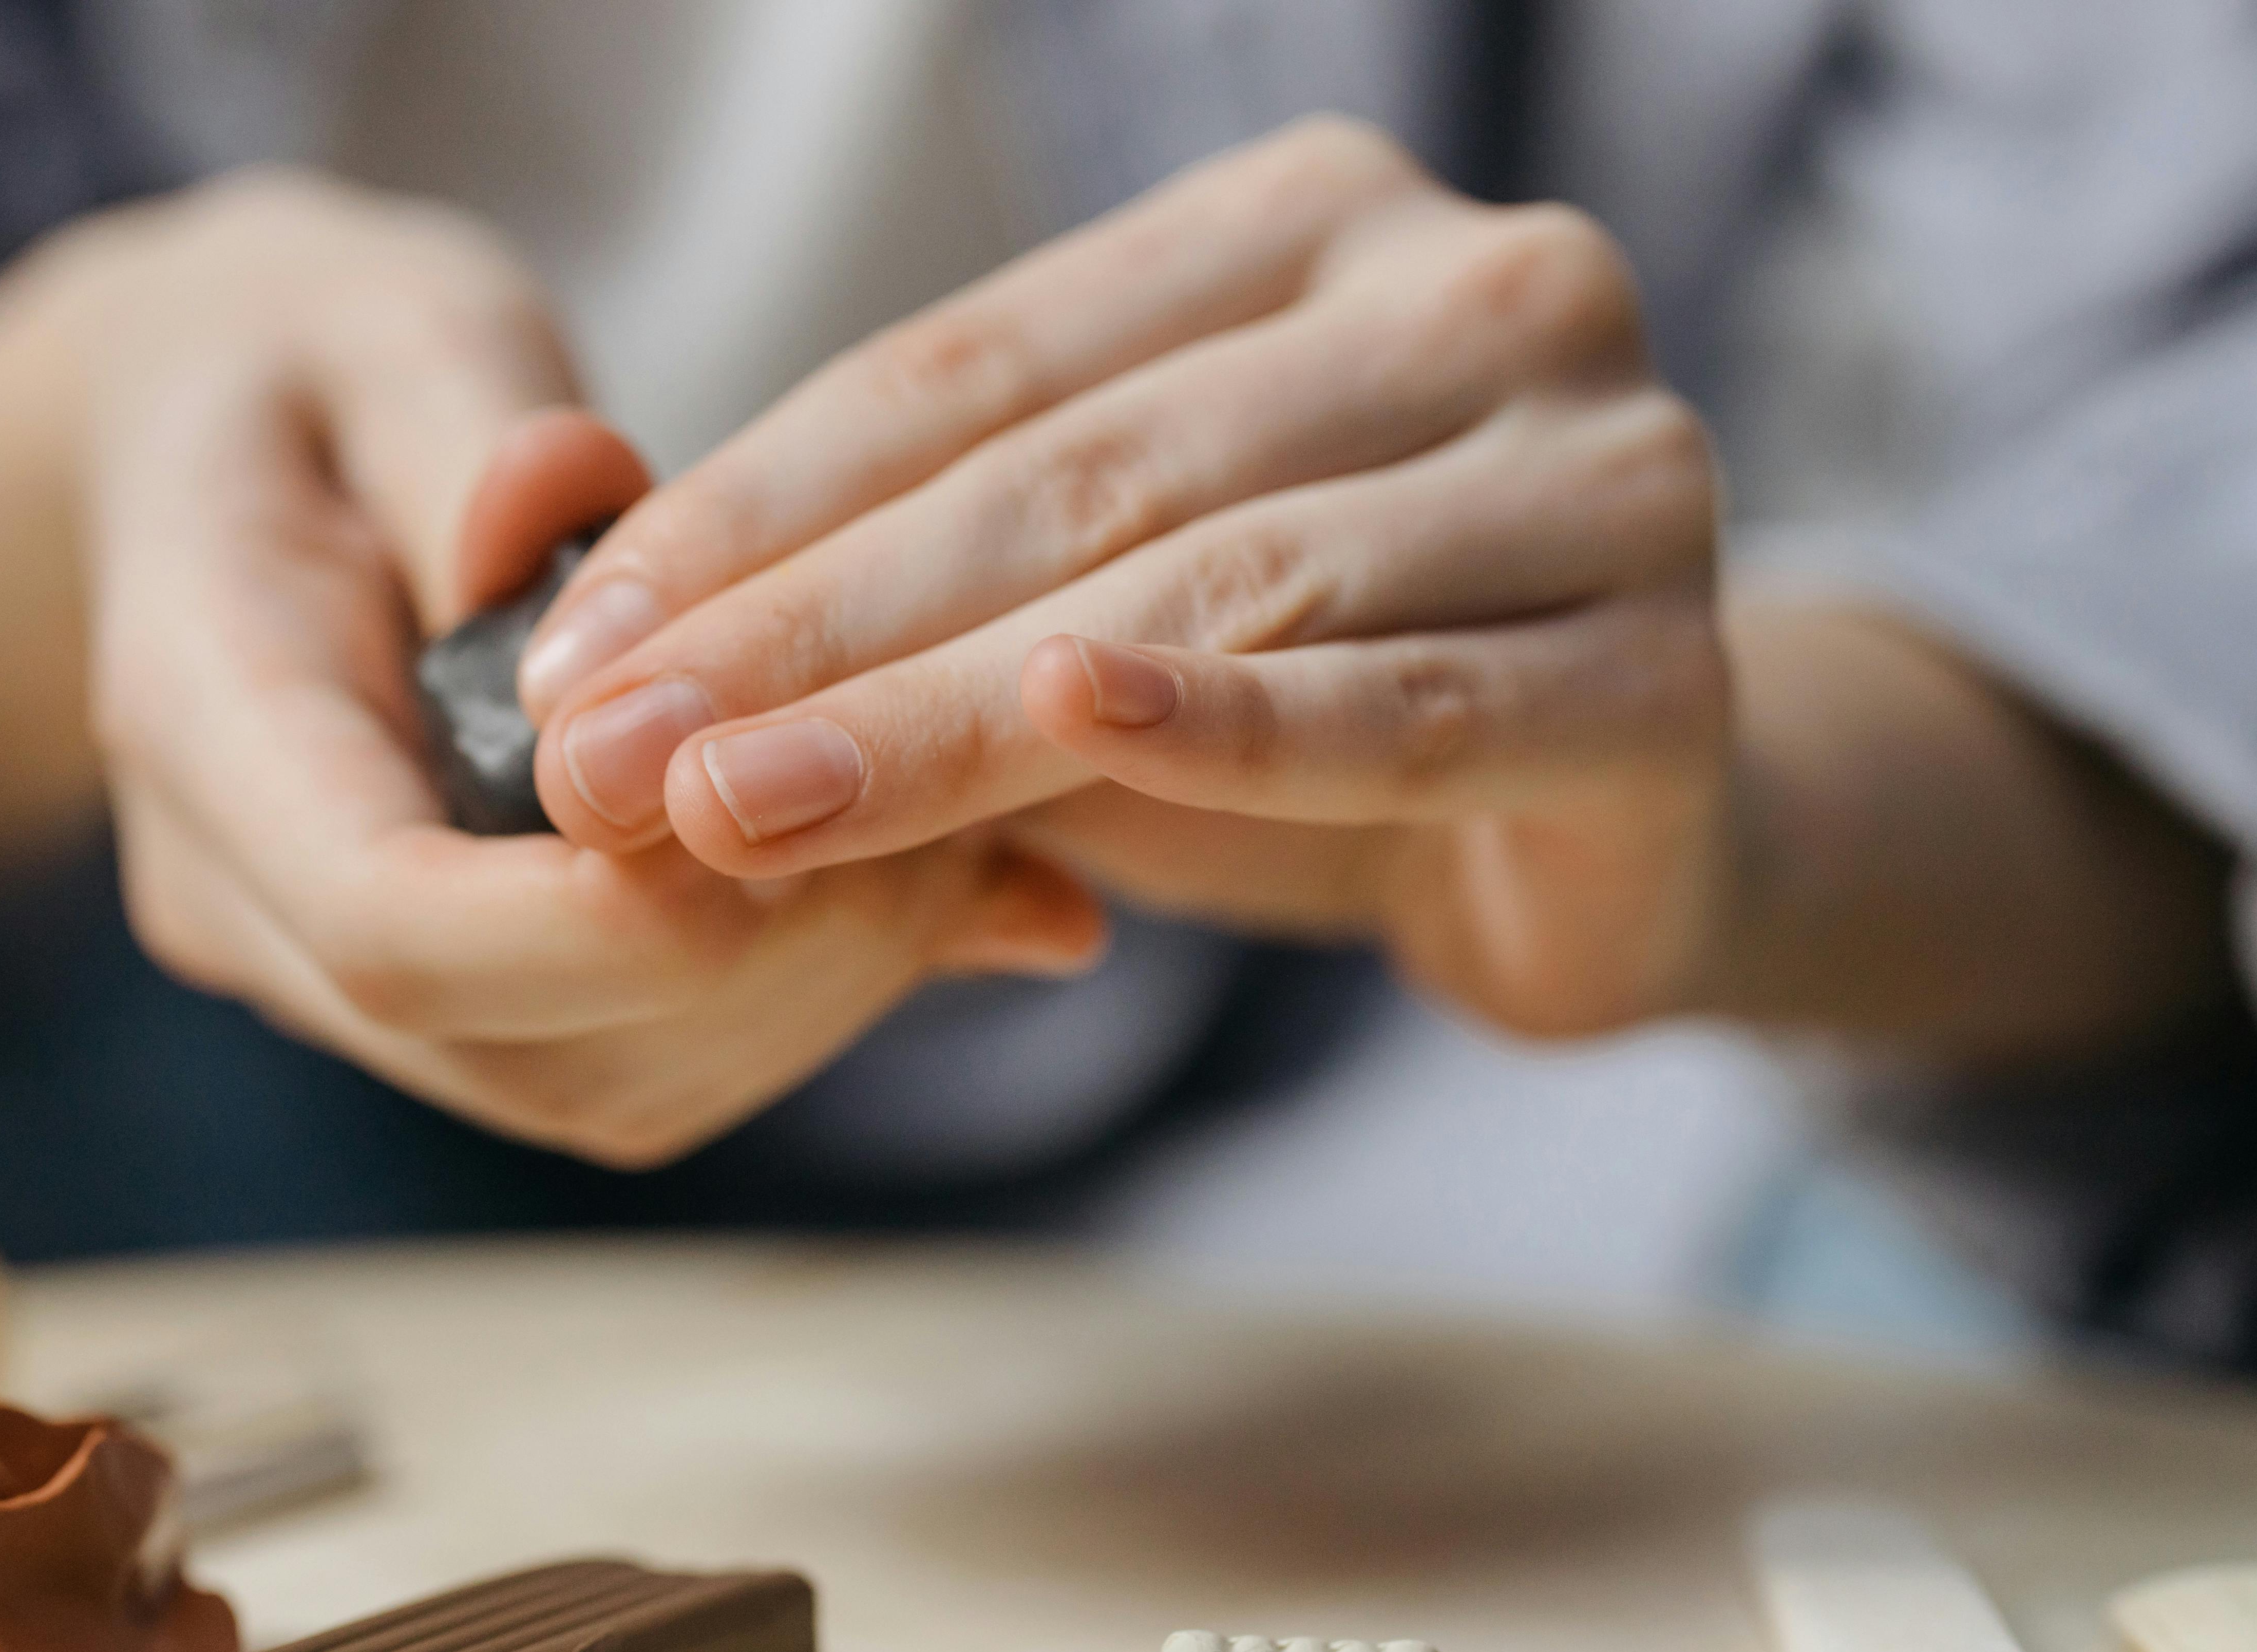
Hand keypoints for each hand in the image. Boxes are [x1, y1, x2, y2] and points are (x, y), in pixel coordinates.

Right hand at [81, 173, 1098, 1162]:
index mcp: (199, 724)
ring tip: (941, 822)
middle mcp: (249, 903)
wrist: (231, 448)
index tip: (785, 813)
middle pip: (520, 1051)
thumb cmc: (315, 369)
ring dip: (810, 989)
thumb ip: (482, 430)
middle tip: (935, 801)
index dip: (600, 922)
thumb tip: (585, 494)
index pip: (385, 923)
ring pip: (605, 1090)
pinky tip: (907, 863)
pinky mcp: (457, 1002)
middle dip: (764, 961)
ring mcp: (341, 984)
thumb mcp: (388, 324)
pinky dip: (805, 990)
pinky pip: (645, 1067)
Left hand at [519, 119, 1730, 1034]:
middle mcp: (1481, 295)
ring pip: (1217, 593)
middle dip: (819, 632)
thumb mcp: (1103, 591)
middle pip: (1080, 479)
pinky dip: (1238, 729)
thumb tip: (622, 659)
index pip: (983, 367)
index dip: (762, 509)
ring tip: (745, 808)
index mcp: (1315, 227)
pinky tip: (1083, 733)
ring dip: (952, 712)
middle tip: (617, 755)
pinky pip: (1414, 705)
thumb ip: (926, 582)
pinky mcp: (1670, 671)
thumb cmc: (1319, 681)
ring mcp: (1606, 469)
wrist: (1618, 820)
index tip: (585, 642)